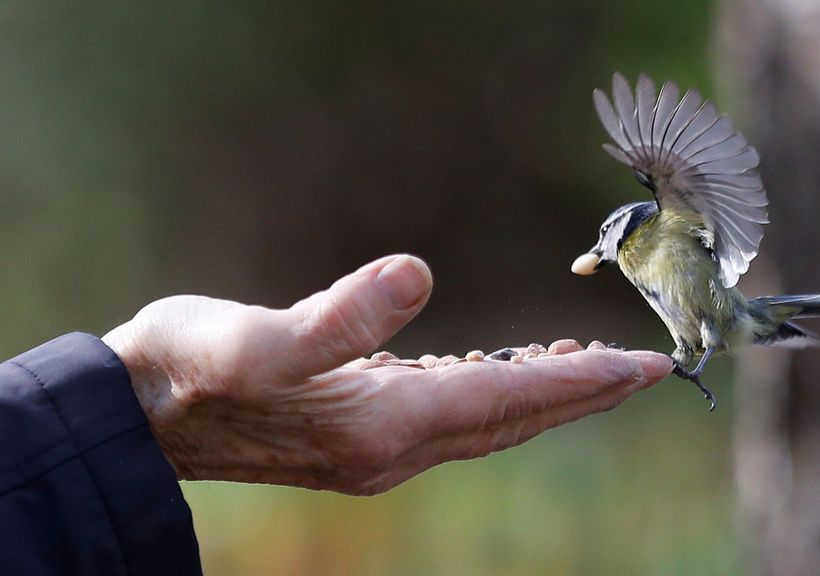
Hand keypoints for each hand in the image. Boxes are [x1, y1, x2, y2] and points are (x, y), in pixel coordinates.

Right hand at [102, 255, 671, 494]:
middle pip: (513, 417)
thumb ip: (337, 317)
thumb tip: (415, 275)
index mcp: (384, 425)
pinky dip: (494, 392)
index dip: (581, 382)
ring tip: (593, 369)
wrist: (139, 419)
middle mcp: (393, 448)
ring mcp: (377, 446)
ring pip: (486, 420)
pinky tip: (503, 368)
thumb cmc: (189, 370)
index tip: (644, 367)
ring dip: (544, 395)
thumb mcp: (254, 339)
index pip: (508, 399)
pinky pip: (450, 414)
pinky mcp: (359, 431)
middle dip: (584, 395)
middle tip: (646, 370)